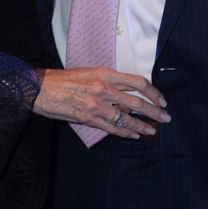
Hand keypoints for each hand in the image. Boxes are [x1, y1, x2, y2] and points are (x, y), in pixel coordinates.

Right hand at [33, 66, 169, 137]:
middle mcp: (103, 88)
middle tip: (166, 118)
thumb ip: (109, 82)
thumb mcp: (90, 72)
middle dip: (154, 111)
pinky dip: (125, 133)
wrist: (41, 88)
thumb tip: (128, 95)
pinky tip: (134, 135)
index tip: (161, 100)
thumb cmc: (65, 79)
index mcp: (105, 73)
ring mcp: (96, 104)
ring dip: (142, 126)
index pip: (137, 82)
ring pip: (126, 118)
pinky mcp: (88, 118)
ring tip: (152, 130)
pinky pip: (112, 128)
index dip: (153, 92)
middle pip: (137, 101)